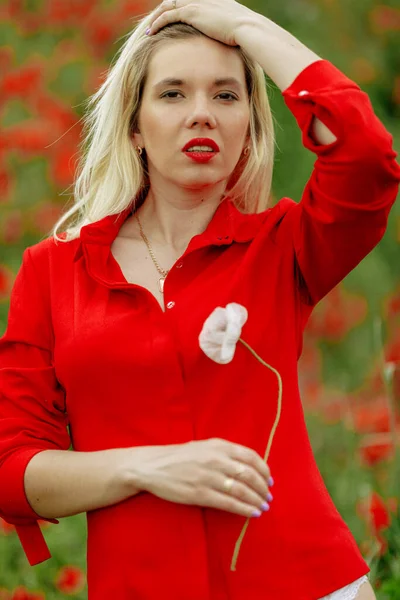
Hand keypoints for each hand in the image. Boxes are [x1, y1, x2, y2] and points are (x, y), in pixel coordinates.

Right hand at [127, 438, 273, 517]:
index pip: (250, 457)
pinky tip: (252, 513)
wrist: (152, 466)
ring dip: (256, 500)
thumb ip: (225, 453)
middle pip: (249, 475)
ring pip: (241, 490)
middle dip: (263, 488)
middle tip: (268, 498)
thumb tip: (249, 466)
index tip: (269, 481)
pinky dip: (244, 509)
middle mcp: (216, 459)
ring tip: (263, 507)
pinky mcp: (200, 494)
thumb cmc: (180, 457)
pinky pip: (228, 503)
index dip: (264, 470)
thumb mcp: (204, 447)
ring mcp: (208, 477)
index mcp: (219, 445)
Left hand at [146, 0, 255, 46]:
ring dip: (156, 17)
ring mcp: (196, 2)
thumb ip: (228, 31)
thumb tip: (230, 44)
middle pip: (175, 0)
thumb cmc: (246, 34)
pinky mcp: (190, 12)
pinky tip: (150, 32)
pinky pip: (167, 15)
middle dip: (163, 11)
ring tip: (149, 29)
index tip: (170, 21)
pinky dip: (157, 23)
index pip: (188, 1)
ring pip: (167, 6)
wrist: (247, 28)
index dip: (177, 9)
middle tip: (155, 24)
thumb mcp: (236, 30)